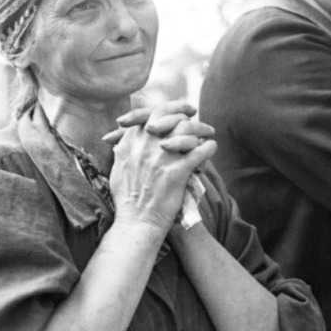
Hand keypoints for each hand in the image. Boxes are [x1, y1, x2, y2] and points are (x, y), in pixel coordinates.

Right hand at [108, 103, 216, 232]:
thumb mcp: (118, 168)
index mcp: (130, 141)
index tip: (177, 111)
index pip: (151, 113)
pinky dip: (209, 147)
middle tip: (194, 113)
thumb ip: (123, 148)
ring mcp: (161, 157)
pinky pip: (200, 151)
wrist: (136, 222)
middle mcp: (145, 144)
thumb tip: (126, 137)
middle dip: (184, 110)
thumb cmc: (127, 199)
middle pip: (169, 114)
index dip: (167, 108)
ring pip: (186, 129)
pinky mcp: (177, 171)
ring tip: (209, 132)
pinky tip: (212, 147)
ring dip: (201, 128)